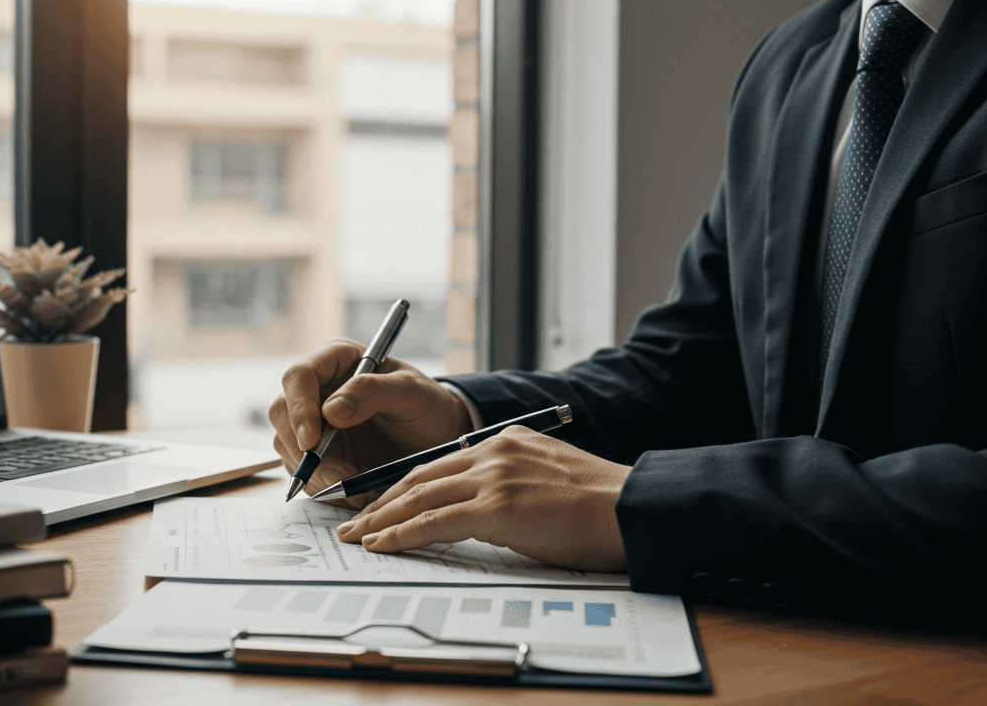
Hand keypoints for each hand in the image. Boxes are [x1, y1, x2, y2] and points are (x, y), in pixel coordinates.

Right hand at [268, 338, 472, 506]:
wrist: (436, 438)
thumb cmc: (427, 406)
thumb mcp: (412, 394)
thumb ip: (373, 392)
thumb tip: (331, 410)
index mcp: (336, 360)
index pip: (299, 377)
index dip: (299, 409)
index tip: (312, 442)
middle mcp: (317, 389)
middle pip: (281, 413)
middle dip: (302, 449)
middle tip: (335, 475)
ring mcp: (313, 421)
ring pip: (286, 446)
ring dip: (312, 473)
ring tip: (350, 486)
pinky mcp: (317, 452)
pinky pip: (302, 471)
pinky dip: (320, 486)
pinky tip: (349, 492)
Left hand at [334, 425, 631, 571]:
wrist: (634, 509)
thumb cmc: (600, 507)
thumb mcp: (547, 481)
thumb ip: (509, 486)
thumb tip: (480, 514)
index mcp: (505, 442)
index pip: (438, 463)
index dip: (403, 486)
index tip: (379, 503)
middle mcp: (494, 452)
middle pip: (420, 476)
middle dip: (381, 502)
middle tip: (353, 521)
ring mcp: (494, 478)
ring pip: (419, 497)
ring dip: (381, 520)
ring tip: (357, 537)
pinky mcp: (498, 507)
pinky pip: (434, 522)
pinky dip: (401, 534)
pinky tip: (381, 544)